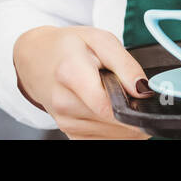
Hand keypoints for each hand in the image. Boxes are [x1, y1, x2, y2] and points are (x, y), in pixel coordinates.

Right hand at [13, 25, 153, 138]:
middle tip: (134, 94)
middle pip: (112, 121)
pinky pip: (102, 140)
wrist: (37, 59)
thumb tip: (143, 89)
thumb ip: (125, 64)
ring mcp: (65, 121)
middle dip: (133, 112)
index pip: (106, 105)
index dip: (132, 105)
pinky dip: (115, 129)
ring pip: (111, 135)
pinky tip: (112, 111)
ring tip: (119, 98)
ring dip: (125, 122)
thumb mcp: (101, 40)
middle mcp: (64, 102)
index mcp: (71, 73)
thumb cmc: (69, 47)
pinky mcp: (69, 133)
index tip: (143, 97)